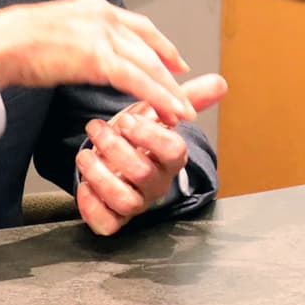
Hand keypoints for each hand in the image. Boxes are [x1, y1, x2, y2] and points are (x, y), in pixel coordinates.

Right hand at [0, 0, 202, 123]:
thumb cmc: (13, 41)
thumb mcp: (53, 29)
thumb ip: (76, 38)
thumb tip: (82, 52)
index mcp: (93, 6)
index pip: (138, 24)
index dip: (160, 43)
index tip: (174, 58)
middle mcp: (103, 16)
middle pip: (149, 45)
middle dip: (170, 70)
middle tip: (185, 87)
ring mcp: (102, 36)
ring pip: (148, 65)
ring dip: (169, 90)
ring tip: (183, 108)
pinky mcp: (98, 58)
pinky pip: (137, 81)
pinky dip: (157, 96)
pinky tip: (168, 108)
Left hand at [74, 88, 223, 234]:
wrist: (115, 164)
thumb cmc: (137, 140)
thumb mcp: (157, 114)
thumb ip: (185, 99)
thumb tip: (220, 81)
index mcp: (171, 158)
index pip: (173, 150)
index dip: (149, 135)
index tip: (127, 119)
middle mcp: (156, 184)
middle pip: (144, 174)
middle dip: (116, 148)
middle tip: (97, 129)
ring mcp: (137, 203)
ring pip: (126, 201)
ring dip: (100, 175)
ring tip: (86, 154)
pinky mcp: (114, 218)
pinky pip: (108, 223)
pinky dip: (91, 205)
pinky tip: (84, 184)